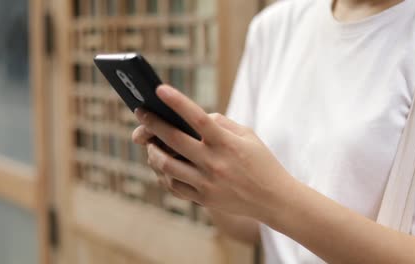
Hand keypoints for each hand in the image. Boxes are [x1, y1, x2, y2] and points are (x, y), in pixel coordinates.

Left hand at [132, 85, 294, 219]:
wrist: (274, 199)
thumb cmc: (261, 162)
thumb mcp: (248, 135)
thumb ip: (220, 123)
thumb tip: (192, 117)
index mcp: (227, 143)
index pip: (198, 118)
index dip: (177, 102)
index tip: (159, 89)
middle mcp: (214, 163)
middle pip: (174, 140)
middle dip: (152, 124)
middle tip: (140, 113)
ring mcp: (207, 183)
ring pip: (167, 165)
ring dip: (152, 151)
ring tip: (149, 142)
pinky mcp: (203, 198)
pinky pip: (173, 185)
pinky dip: (163, 173)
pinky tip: (160, 164)